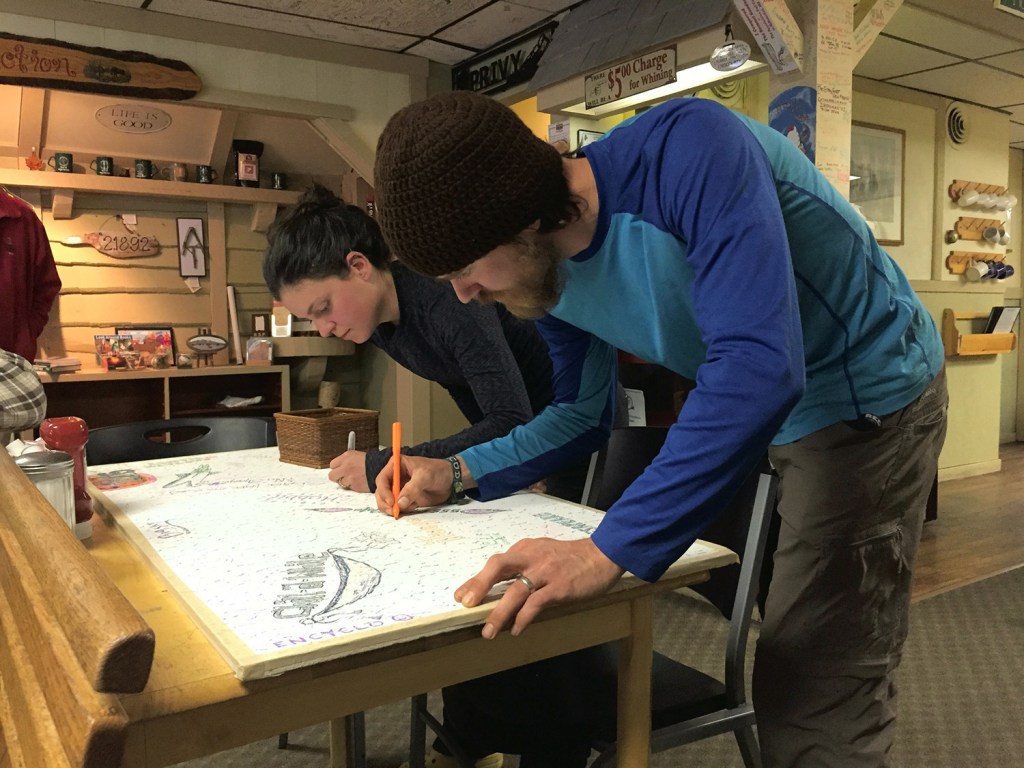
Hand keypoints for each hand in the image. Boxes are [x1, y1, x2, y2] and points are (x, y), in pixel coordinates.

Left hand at [328, 451, 367, 491]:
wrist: (381, 468)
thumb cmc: (370, 461)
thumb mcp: (356, 455)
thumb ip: (345, 461)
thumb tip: (337, 467)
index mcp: (346, 457)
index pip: (332, 465)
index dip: (336, 468)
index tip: (340, 469)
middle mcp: (346, 467)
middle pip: (332, 476)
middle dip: (337, 476)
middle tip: (343, 476)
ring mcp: (349, 478)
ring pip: (340, 483)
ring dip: (346, 482)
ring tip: (355, 478)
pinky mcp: (355, 486)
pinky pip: (349, 488)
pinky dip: (353, 486)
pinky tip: (359, 481)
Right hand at [374, 454, 454, 512]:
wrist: (451, 479)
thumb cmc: (438, 471)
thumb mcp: (425, 476)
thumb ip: (412, 489)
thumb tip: (400, 503)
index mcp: (397, 465)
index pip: (382, 479)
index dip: (383, 491)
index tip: (391, 501)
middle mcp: (395, 477)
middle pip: (381, 492)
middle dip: (385, 503)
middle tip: (393, 511)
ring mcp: (400, 488)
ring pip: (387, 501)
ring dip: (391, 509)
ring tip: (401, 511)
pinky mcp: (407, 498)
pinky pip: (398, 507)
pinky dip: (402, 510)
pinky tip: (413, 506)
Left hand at [455, 537, 624, 639]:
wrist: (603, 554)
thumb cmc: (572, 558)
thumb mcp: (544, 553)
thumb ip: (524, 565)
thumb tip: (502, 588)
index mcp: (526, 549)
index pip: (496, 563)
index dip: (476, 579)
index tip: (461, 595)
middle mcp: (532, 557)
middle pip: (498, 567)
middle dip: (480, 585)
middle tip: (467, 605)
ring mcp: (546, 571)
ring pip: (516, 590)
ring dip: (500, 612)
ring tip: (489, 631)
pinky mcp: (560, 586)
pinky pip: (536, 603)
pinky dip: (524, 618)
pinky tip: (517, 630)